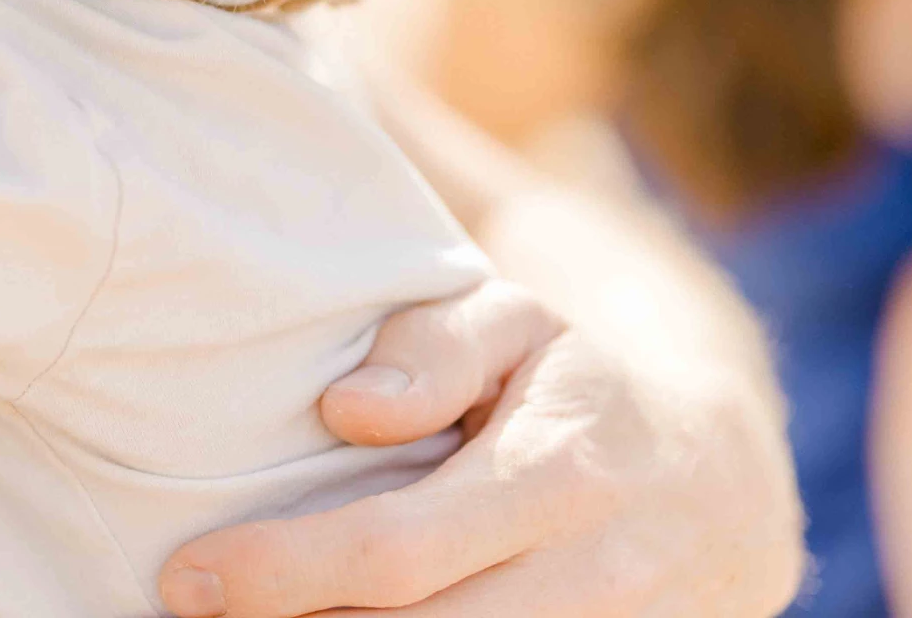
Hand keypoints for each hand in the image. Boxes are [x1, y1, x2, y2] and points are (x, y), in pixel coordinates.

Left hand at [157, 280, 803, 616]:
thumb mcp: (517, 323)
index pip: (395, 551)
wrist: (719, 487)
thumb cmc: (576, 388)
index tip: (191, 571)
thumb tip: (348, 409)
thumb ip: (433, 347)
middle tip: (193, 607)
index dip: (282, 571)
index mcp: (557, 475)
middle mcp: (591, 576)